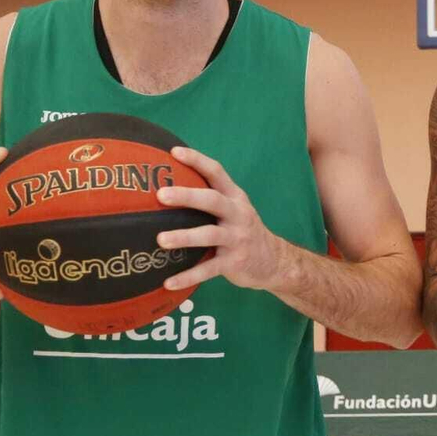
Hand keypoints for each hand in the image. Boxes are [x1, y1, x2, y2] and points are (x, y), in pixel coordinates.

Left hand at [156, 147, 280, 291]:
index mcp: (235, 198)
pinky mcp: (234, 262)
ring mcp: (237, 239)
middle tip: (161, 195)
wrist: (276, 261)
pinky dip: (188, 276)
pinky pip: (208, 269)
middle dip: (186, 196)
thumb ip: (211, 199)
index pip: (217, 173)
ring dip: (184, 237)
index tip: (174, 152)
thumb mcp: (235, 210)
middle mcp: (238, 214)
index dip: (197, 160)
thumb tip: (168, 187)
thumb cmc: (243, 231)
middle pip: (212, 200)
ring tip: (160, 240)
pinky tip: (168, 283)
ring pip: (209, 235)